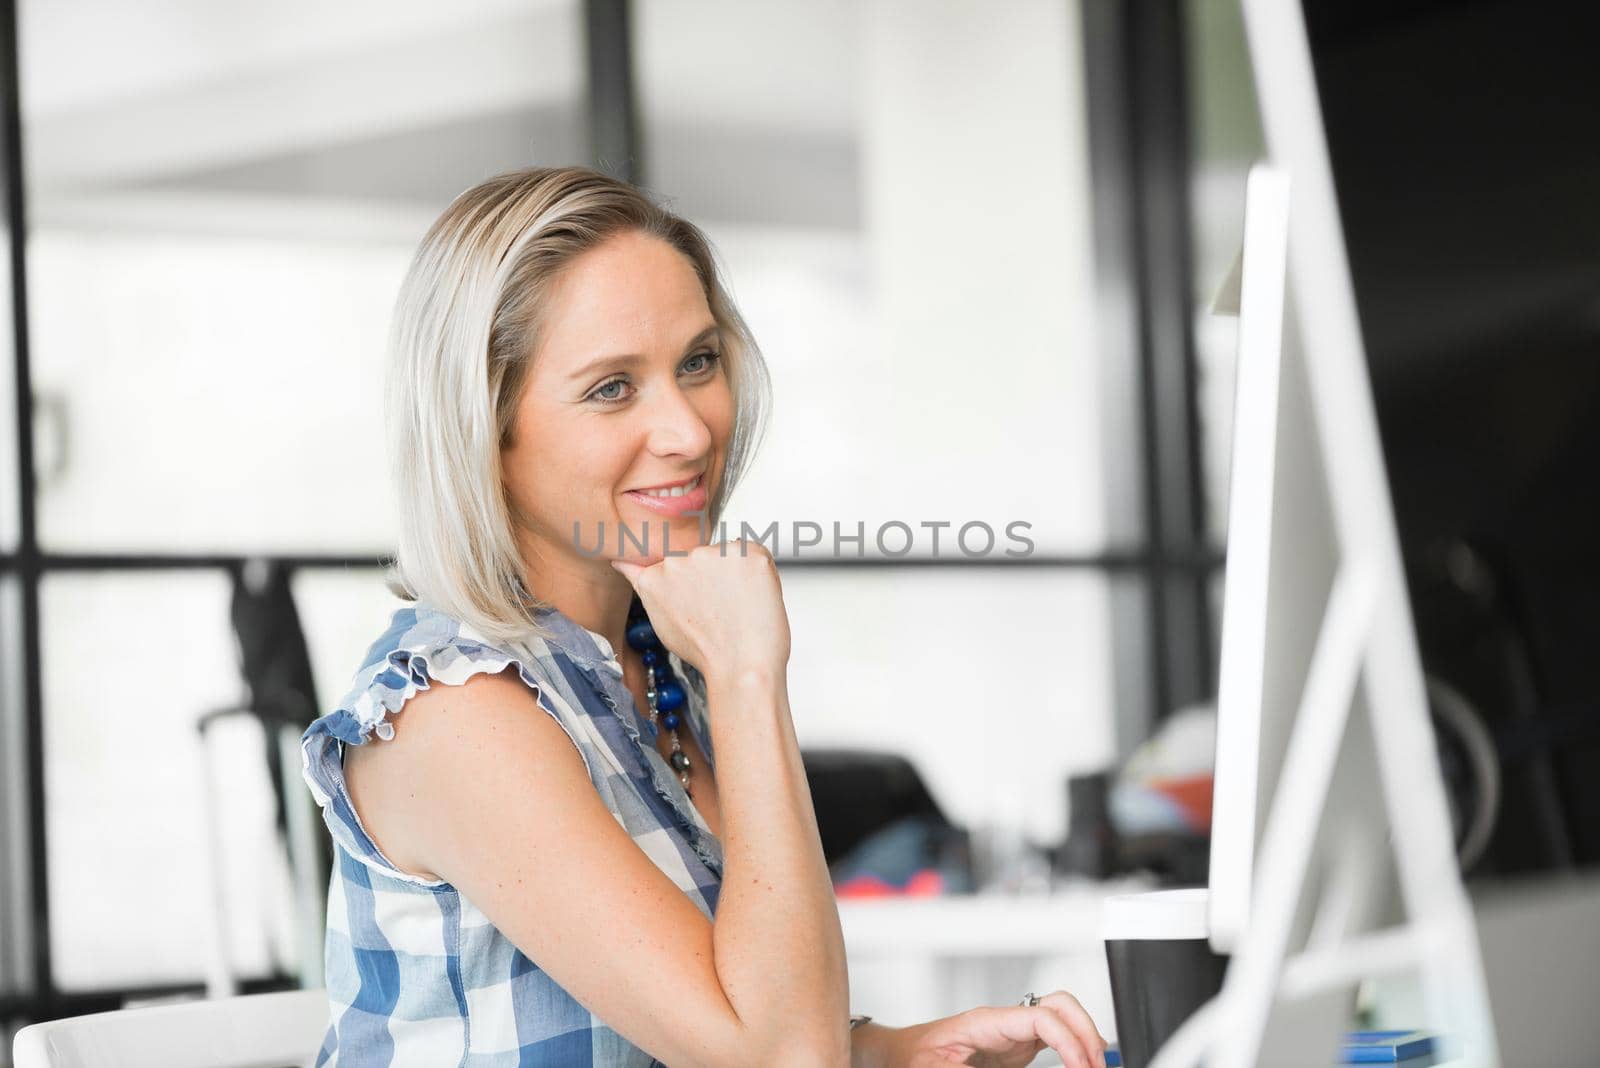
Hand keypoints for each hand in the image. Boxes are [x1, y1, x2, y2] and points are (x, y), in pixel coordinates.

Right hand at [611, 539, 789, 683]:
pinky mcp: (746, 552)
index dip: (693, 584)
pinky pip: (754, 553)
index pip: (673, 564)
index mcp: (655, 576)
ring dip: (735, 573)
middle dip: (713, 578)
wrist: (741, 666)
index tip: (700, 601)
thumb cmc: (707, 652)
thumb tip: (620, 563)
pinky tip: (754, 597)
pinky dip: (758, 573)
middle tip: (721, 610)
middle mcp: (680, 559)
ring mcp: (713, 552)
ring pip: (727, 554)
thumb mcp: (661, 621)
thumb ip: (644, 586)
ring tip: (738, 607)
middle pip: (701, 558)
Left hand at [897, 992, 1107, 1067]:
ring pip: (1061, 1018)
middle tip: (1098, 1065)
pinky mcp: (1016, 1048)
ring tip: (1096, 1066)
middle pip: (1060, 1006)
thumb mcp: (938, 1067)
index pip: (1042, 1017)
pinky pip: (1054, 1038)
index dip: (1069, 1039)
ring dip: (1084, 1037)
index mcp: (987, 1022)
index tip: (1083, 1066)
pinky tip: (1084, 1063)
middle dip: (1085, 1031)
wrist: (900, 1054)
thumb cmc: (913, 1057)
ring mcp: (1013, 1033)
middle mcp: (1005, 1022)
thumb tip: (1012, 1066)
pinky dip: (1074, 1048)